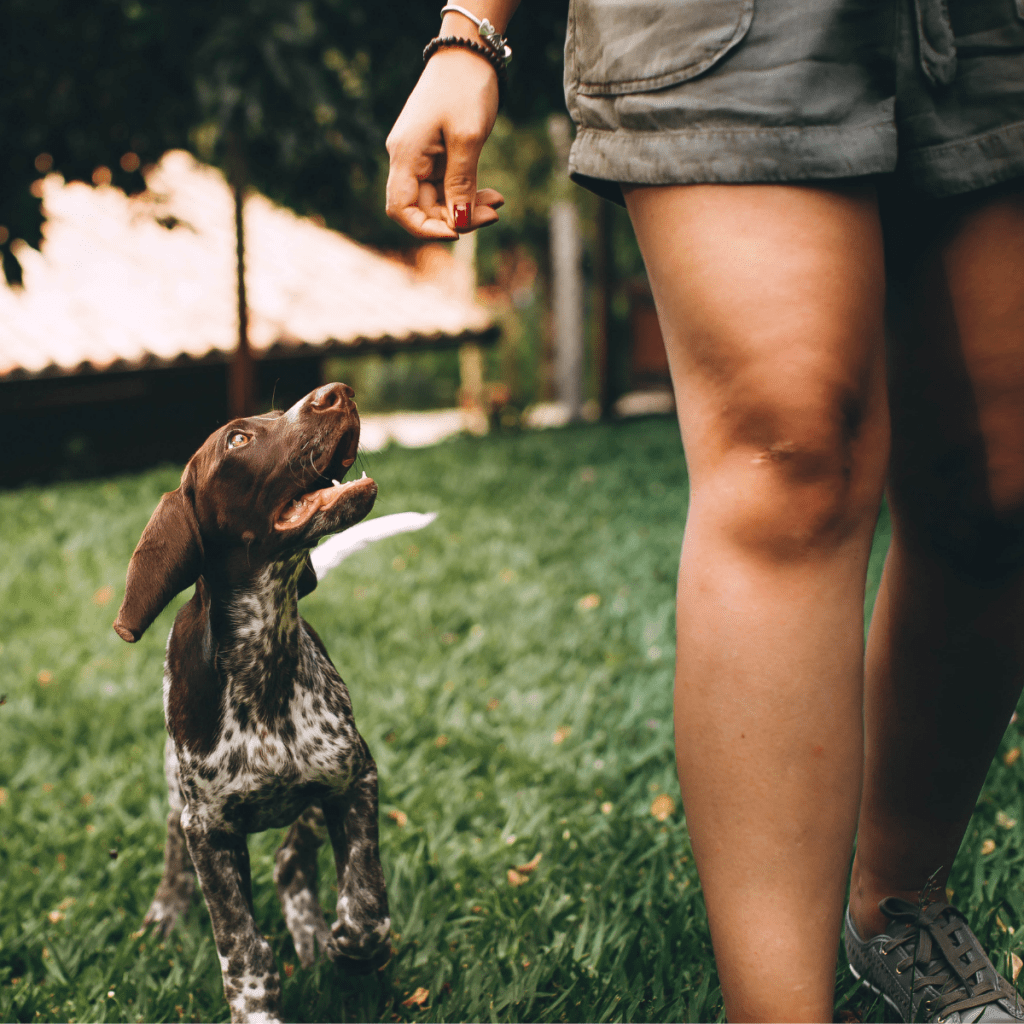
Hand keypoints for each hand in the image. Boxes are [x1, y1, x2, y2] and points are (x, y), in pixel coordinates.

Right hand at [385, 47, 504, 238]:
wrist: (469, 53)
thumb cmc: (465, 88)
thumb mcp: (467, 138)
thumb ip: (461, 182)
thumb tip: (458, 223)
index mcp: (406, 155)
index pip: (401, 210)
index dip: (425, 229)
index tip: (456, 233)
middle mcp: (408, 159)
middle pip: (424, 208)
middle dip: (457, 218)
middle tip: (494, 215)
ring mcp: (422, 157)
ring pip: (440, 200)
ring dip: (467, 207)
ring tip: (498, 203)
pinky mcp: (437, 154)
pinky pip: (449, 186)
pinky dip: (469, 193)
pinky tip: (493, 195)